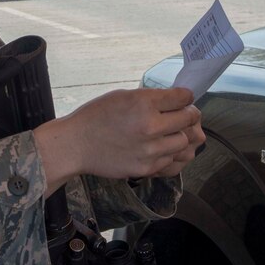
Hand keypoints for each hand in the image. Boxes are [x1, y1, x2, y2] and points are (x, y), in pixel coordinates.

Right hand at [34, 87, 204, 195]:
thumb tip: (178, 100)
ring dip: (179, 135)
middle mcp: (150, 126)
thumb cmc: (97, 116)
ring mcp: (150, 150)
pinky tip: (159, 147)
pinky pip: (171, 160)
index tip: (184, 98)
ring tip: (169, 133)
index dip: (186, 97)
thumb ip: (152, 98)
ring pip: (184, 142)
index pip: (183, 98)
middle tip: (183, 114)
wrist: (76, 144)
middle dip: (188, 114)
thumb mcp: (124, 96)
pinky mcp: (146, 168)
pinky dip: (169, 153)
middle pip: (189, 119)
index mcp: (143, 103)